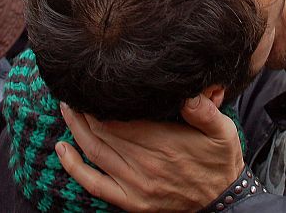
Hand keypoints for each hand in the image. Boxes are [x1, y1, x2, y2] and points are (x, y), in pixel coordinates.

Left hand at [55, 96, 243, 212]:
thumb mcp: (223, 130)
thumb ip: (205, 110)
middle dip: (85, 110)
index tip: (93, 85)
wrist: (223, 199)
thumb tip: (187, 92)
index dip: (102, 102)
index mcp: (164, 143)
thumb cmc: (220, 159)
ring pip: (95, 152)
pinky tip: (62, 150)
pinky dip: (74, 167)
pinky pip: (94, 184)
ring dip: (76, 129)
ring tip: (67, 109)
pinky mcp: (131, 201)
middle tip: (74, 91)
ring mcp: (135, 185)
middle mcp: (145, 164)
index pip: (121, 119)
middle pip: (103, 132)